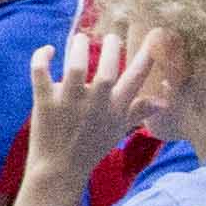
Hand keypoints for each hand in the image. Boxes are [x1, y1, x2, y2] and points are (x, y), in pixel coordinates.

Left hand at [19, 19, 166, 185]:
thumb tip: (163, 101)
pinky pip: (41, 73)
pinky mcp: (45, 102)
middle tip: (113, 36)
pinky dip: (42, 57)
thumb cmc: (91, 146)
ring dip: (79, 49)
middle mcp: (95, 105)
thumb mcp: (119, 130)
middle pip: (107, 71)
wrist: (60, 169)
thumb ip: (139, 111)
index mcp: (115, 110)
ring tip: (81, 39)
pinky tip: (49, 50)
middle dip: (112, 48)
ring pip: (76, 68)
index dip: (146, 59)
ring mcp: (69, 103)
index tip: (153, 39)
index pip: (135, 80)